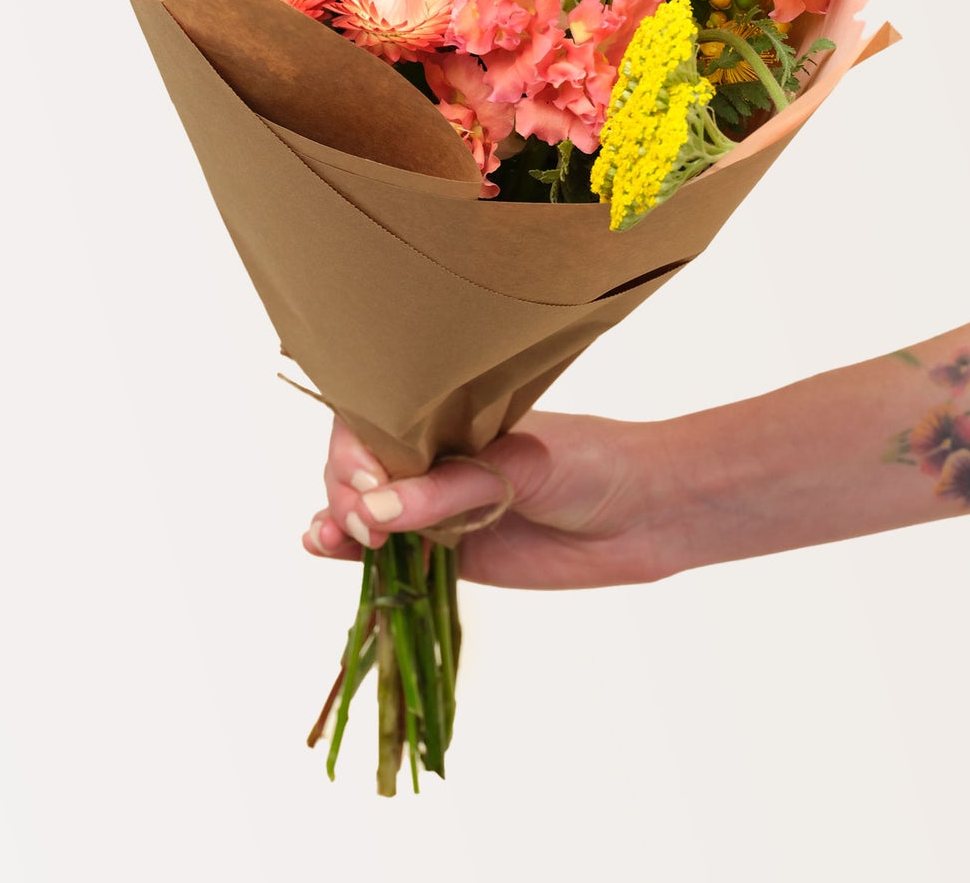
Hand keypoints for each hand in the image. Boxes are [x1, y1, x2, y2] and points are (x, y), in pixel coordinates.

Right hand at [302, 411, 685, 589]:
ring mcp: (437, 506)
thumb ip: (449, 489)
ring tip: (329, 538)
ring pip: (365, 511)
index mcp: (448, 414)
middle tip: (362, 522)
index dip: (355, 449)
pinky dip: (353, 554)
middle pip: (359, 467)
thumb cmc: (592, 462)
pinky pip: (392, 555)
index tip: (363, 481)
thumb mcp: (520, 465)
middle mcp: (434, 457)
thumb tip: (373, 508)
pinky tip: (324, 548)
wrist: (646, 513)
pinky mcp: (449, 555)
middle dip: (345, 491)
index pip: (376, 420)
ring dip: (337, 522)